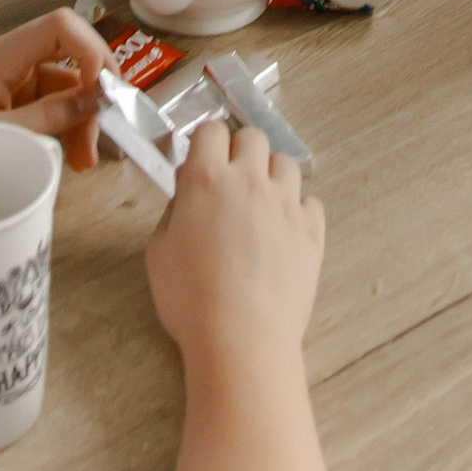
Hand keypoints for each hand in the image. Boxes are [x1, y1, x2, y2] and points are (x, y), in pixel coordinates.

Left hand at [0, 5, 111, 174]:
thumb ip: (49, 117)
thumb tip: (94, 101)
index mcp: (2, 56)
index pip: (62, 26)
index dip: (91, 49)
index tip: (103, 90)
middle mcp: (10, 62)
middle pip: (71, 57)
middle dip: (93, 92)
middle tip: (102, 133)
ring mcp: (11, 83)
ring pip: (65, 86)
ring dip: (81, 117)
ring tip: (83, 160)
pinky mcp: (10, 104)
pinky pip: (50, 106)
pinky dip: (65, 128)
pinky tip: (68, 154)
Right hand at [145, 118, 325, 362]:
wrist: (241, 339)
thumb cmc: (190, 300)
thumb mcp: (159, 252)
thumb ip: (174, 209)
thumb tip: (187, 188)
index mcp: (207, 180)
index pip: (211, 131)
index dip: (205, 145)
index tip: (202, 163)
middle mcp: (250, 180)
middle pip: (253, 138)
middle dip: (240, 153)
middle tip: (230, 185)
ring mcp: (286, 203)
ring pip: (286, 164)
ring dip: (271, 177)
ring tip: (260, 209)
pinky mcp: (312, 230)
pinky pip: (310, 202)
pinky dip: (298, 211)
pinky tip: (284, 235)